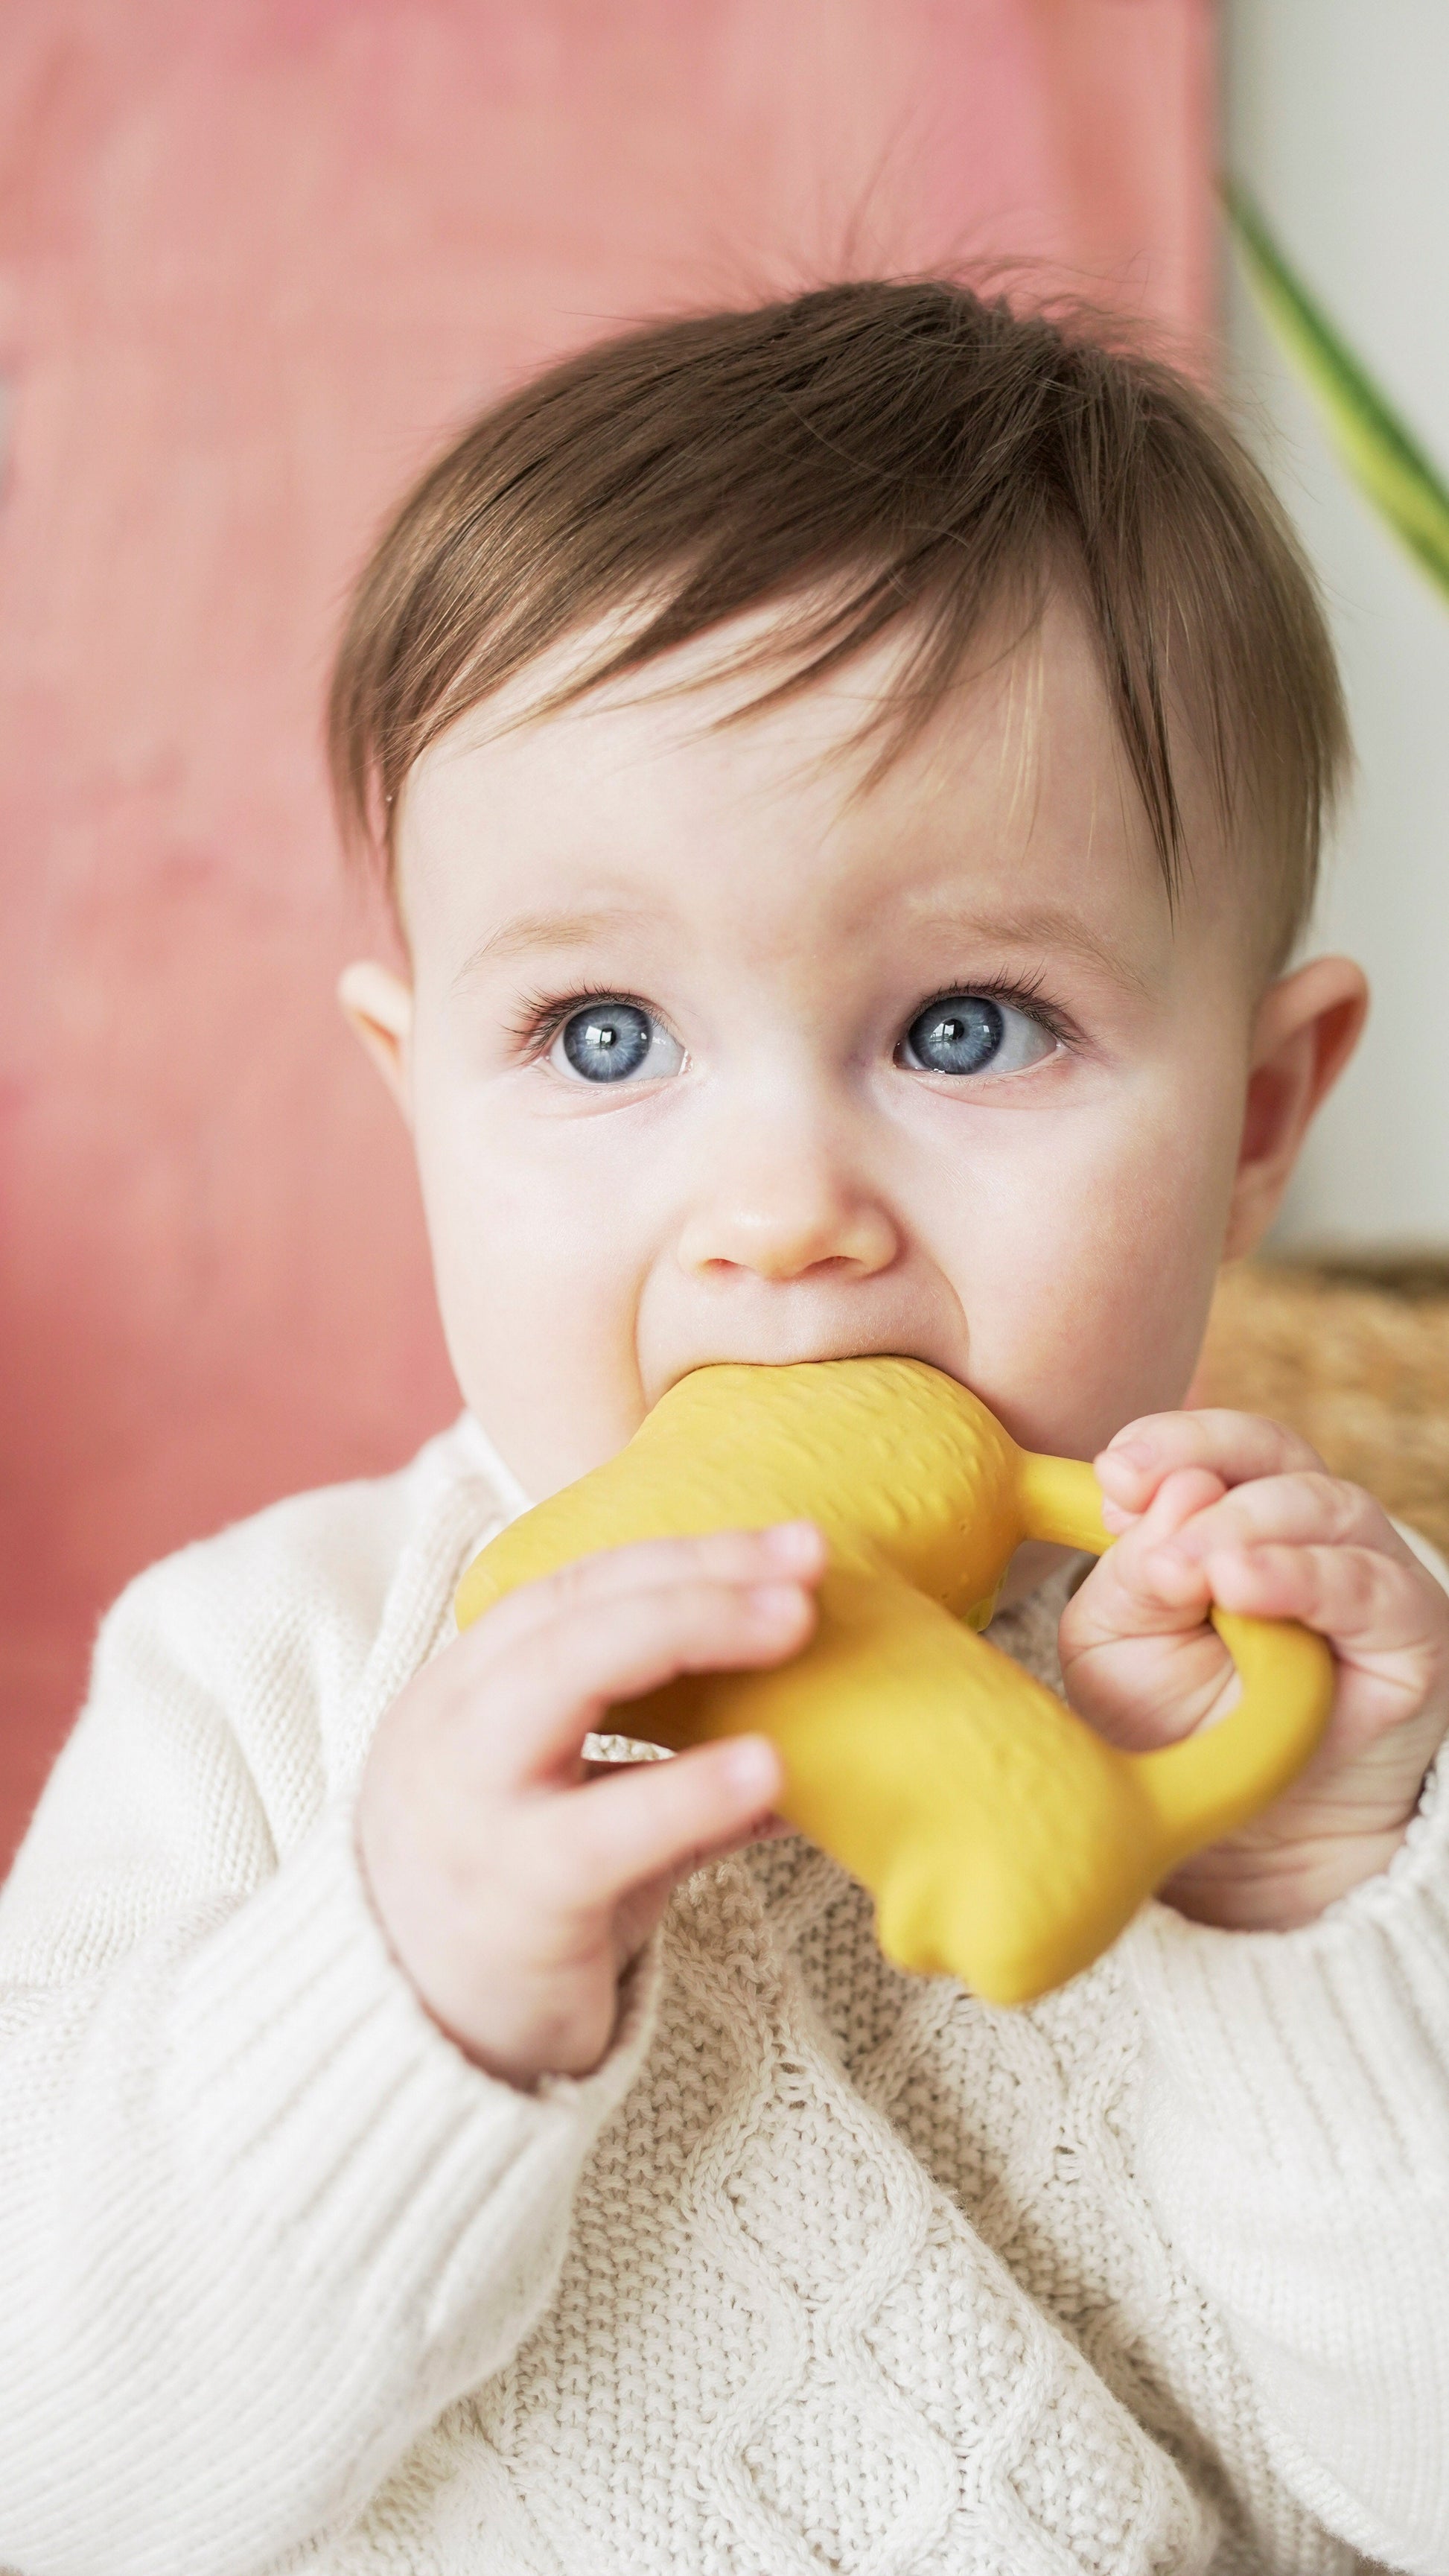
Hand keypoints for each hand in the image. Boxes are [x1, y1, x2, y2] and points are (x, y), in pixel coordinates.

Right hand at [357, 1522, 823, 2085]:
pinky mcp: (512, 1897)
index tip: (788, 1544)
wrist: (400, 2046)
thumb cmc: (505, 1913)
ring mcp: (475, 1808)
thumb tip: (796, 1728)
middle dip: (695, 1573)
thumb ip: (659, 1764)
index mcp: (466, 1689)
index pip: (576, 1586)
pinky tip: (767, 1769)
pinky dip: (689, 1789)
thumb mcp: (573, 1815)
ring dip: (688, 1632)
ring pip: (564, 1677)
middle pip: (573, 1611)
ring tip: (793, 1626)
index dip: (685, 1553)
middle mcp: (455, 1728)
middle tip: (804, 1565)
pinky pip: (603, 1830)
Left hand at [1057, 1411, 1448, 1928]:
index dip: (1167, 1445)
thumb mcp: (1117, 1644)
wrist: (1248, 1831)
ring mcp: (1364, 1572)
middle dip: (1202, 1475)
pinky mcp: (1412, 1632)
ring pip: (1325, 1507)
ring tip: (1198, 1569)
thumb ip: (1129, 1575)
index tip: (1114, 1477)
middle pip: (1272, 1455)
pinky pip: (1370, 1588)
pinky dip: (1306, 1578)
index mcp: (1233, 1512)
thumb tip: (1169, 1502)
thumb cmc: (1176, 1721)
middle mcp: (1306, 1529)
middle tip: (1146, 1531)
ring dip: (1250, 1528)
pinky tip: (1247, 1589)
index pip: (1216, 1446)